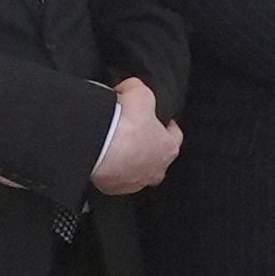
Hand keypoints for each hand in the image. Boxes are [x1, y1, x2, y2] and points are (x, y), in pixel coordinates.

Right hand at [91, 76, 180, 195]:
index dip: (166, 125)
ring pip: (135, 170)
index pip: (174, 136)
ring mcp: (134, 182)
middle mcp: (155, 170)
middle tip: (131, 130)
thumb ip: (138, 89)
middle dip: (145, 144)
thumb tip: (130, 88)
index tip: (160, 120)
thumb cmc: (125, 125)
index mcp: (168, 149)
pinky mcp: (113, 188)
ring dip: (127, 158)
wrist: (100, 148)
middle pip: (155, 156)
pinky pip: (114, 178)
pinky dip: (110, 168)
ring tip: (114, 144)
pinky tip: (102, 156)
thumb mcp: (139, 93)